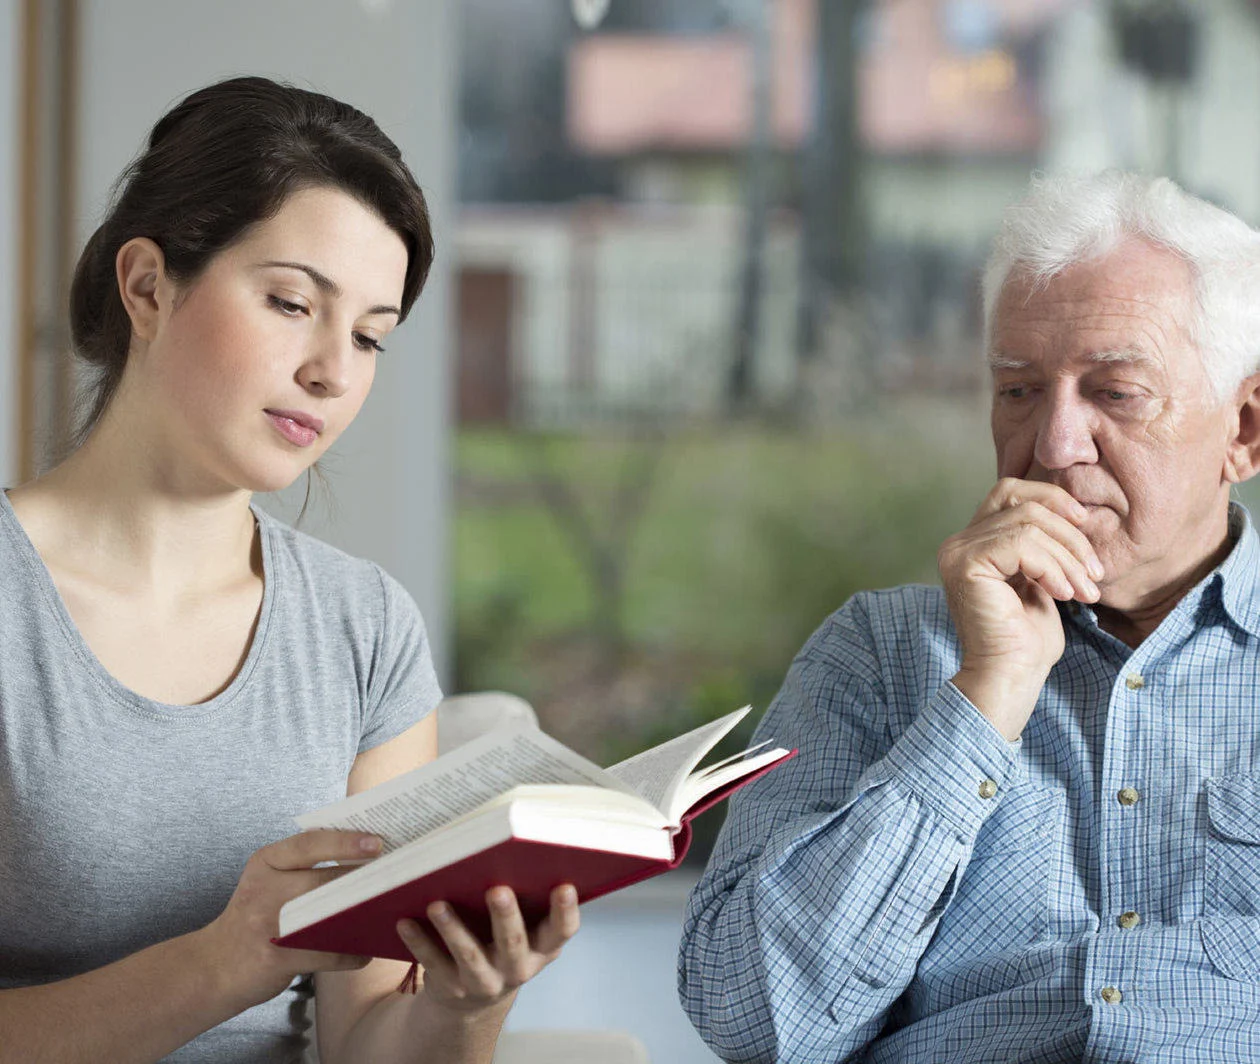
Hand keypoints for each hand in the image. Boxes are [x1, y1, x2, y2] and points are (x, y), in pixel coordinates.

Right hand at [201, 830, 382, 1007]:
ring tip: (391, 912)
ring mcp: (269, 924)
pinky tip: (365, 952)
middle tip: (401, 878)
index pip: (309, 843)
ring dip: (364, 916)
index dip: (346, 841)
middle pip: (326, 879)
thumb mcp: (268, 880)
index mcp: (266, 862)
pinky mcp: (277, 958)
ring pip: (331, 916)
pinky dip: (352, 953)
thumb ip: (304, 867)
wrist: (213, 967)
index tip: (379, 842)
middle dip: (365, 880)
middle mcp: (265, 888)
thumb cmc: (254, 916)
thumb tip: (367, 856)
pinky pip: (328, 954)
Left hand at [395, 884, 579, 1012]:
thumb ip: (526, 900)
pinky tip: (405, 921)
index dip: (565, 911)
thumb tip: (513, 847)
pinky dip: (419, 942)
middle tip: (497, 890)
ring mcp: (485, 981)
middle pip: (513, 942)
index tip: (564, 886)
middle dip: (505, 916)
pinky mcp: (452, 988)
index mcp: (543, 947)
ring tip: (437, 905)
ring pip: (469, 954)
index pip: (562, 931)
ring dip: (453, 928)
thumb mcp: (524, 930)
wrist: (473, 999)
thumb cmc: (503, 943)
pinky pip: (434, 963)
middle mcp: (518, 968)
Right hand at [937, 478, 1102, 739]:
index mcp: (974, 542)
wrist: (1010, 678)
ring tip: (1084, 591)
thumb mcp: (1043, 580)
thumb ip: (1044, 545)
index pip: (1010, 491)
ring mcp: (958, 552)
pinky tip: (1061, 595)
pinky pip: (1021, 544)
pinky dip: (1051, 567)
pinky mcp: (966, 565)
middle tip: (1094, 573)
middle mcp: (958, 542)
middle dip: (1069, 534)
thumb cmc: (1028, 639)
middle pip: (1023, 503)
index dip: (1052, 499)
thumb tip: (1075, 510)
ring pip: (1028, 524)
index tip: (1087, 527)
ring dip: (1068, 557)